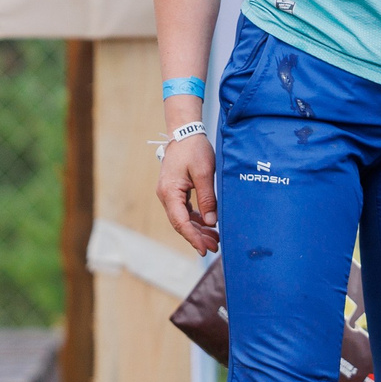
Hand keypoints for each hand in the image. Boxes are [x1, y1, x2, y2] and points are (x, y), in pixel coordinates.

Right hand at [158, 131, 218, 253]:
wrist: (185, 132)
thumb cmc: (194, 150)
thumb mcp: (204, 173)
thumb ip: (207, 198)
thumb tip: (211, 222)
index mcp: (170, 192)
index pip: (180, 222)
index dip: (193, 238)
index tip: (204, 249)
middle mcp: (166, 195)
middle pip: (181, 223)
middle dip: (197, 237)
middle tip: (214, 248)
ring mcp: (169, 193)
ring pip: (183, 218)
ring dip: (198, 229)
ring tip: (214, 239)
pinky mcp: (175, 191)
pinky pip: (185, 210)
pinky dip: (196, 219)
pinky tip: (208, 225)